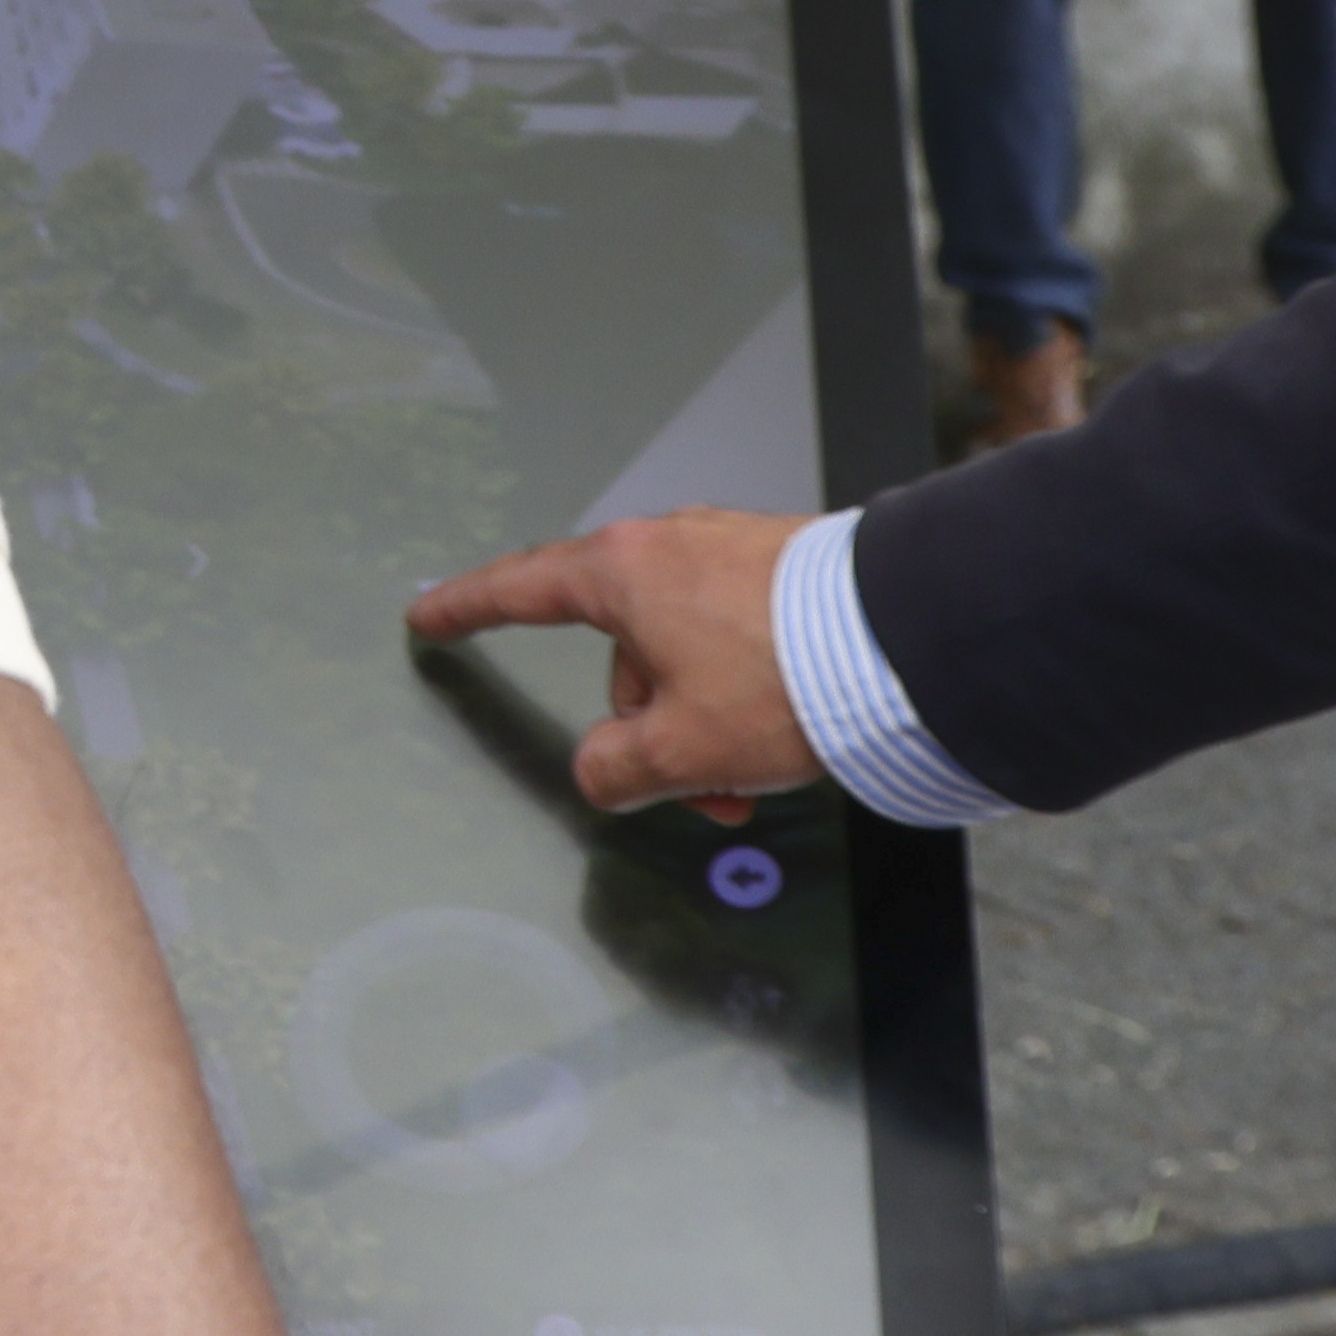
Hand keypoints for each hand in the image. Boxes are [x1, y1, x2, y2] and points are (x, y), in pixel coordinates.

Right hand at [409, 510, 823, 809]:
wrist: (905, 632)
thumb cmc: (782, 679)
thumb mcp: (681, 749)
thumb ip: (617, 769)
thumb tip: (605, 771)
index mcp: (623, 573)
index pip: (520, 590)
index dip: (467, 608)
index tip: (430, 613)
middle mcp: (671, 546)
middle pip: (626, 653)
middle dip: (654, 729)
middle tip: (704, 789)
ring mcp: (733, 550)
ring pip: (689, 654)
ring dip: (709, 722)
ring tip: (763, 772)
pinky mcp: (788, 568)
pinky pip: (740, 639)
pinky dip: (749, 693)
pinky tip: (790, 729)